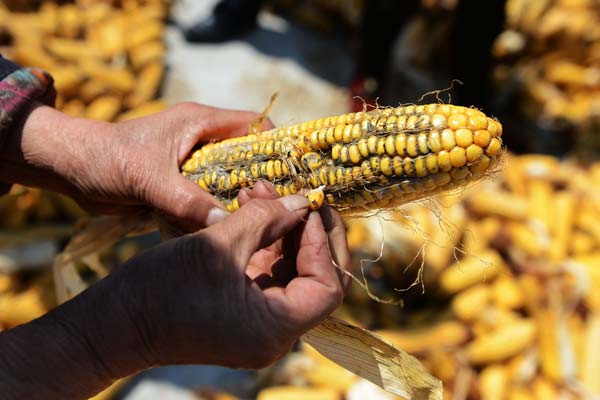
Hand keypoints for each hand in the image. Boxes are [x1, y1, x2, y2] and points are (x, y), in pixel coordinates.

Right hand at [0, 182, 350, 398]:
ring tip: (260, 189)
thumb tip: (301, 201)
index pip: (328, 286)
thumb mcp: (218, 244)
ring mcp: (258, 321)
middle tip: (297, 193)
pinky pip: (266, 271)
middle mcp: (274, 332)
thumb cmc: (160, 289)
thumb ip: (266, 218)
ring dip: (282, 228)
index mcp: (276, 328)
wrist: (113, 323)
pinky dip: (263, 240)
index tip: (305, 206)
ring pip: (290, 270)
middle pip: (315, 277)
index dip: (322, 242)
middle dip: (306, 230)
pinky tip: (250, 207)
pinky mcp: (241, 308)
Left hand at [1, 102, 271, 230]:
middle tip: (274, 211)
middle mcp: (201, 141)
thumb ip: (186, 200)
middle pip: (246, 158)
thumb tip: (223, 225)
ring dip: (234, 202)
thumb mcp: (148, 179)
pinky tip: (218, 232)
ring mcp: (190, 164)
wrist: (70, 169)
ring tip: (250, 225)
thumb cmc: (107, 160)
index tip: (290, 177)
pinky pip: (207, 198)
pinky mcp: (179, 184)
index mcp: (200, 123)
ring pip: (227, 182)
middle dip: (258, 183)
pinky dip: (212, 213)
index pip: (253, 125)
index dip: (276, 146)